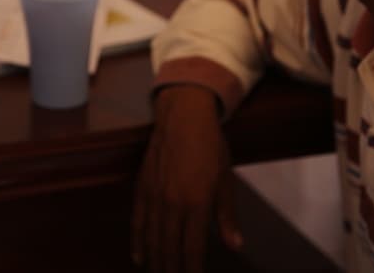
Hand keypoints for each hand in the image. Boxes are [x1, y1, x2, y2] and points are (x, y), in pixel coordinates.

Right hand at [132, 85, 241, 271]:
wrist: (183, 116)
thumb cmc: (211, 146)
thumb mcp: (226, 179)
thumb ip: (226, 215)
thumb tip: (235, 245)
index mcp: (196, 203)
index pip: (192, 249)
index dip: (191, 270)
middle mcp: (172, 204)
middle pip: (169, 248)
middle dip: (171, 270)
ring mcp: (154, 196)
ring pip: (152, 238)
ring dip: (155, 261)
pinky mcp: (142, 187)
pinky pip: (138, 221)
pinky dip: (138, 241)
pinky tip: (139, 257)